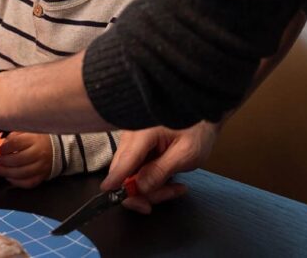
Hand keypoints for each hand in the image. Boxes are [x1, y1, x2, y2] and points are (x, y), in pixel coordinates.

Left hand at [0, 132, 52, 188]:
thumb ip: (14, 136)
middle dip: (4, 161)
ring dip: (7, 172)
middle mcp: (40, 153)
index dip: (5, 148)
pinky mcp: (42, 177)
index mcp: (35, 139)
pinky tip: (8, 177)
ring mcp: (42, 167)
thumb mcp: (26, 132)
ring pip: (22, 173)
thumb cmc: (36, 140)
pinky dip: (16, 182)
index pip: (17, 143)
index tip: (0, 150)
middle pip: (18, 159)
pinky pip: (28, 183)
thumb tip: (3, 146)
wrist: (55, 149)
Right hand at [101, 121, 219, 213]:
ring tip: (177, 188)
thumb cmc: (197, 129)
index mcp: (142, 133)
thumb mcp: (186, 153)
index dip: (116, 179)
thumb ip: (161, 171)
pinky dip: (151, 181)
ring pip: (130, 175)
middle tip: (169, 194)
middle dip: (143, 192)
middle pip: (123, 172)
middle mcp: (131, 137)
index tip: (107, 192)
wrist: (199, 112)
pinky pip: (137, 171)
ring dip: (151, 188)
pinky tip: (171, 181)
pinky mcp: (137, 149)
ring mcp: (132, 143)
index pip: (124, 161)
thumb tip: (140, 188)